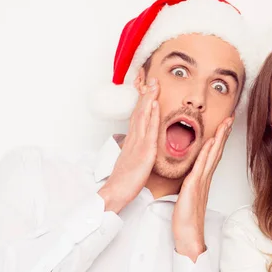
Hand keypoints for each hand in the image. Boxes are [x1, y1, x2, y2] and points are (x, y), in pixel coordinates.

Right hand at [98, 78, 159, 212]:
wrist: (116, 193)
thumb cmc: (124, 180)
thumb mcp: (131, 160)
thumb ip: (135, 150)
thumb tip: (138, 144)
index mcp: (132, 141)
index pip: (138, 116)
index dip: (143, 101)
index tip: (148, 88)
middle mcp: (134, 138)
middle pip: (140, 111)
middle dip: (146, 94)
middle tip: (152, 78)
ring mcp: (138, 143)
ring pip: (143, 116)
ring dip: (149, 98)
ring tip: (154, 84)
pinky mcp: (144, 151)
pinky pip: (149, 131)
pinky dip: (152, 116)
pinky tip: (155, 104)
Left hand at [172, 116, 234, 260]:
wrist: (188, 236)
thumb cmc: (186, 219)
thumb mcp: (187, 196)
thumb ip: (190, 184)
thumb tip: (190, 177)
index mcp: (202, 179)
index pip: (213, 154)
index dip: (219, 138)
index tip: (224, 125)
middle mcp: (205, 178)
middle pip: (217, 151)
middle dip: (224, 133)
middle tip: (231, 118)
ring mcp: (202, 181)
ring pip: (213, 155)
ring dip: (220, 137)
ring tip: (226, 123)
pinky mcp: (194, 186)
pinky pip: (202, 165)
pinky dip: (208, 152)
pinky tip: (212, 142)